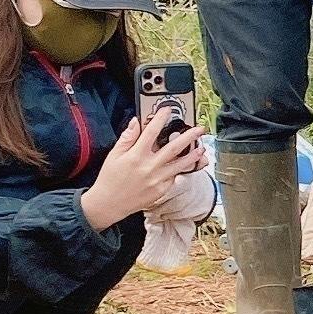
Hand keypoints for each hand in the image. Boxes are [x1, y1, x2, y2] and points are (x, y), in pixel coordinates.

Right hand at [81, 113, 209, 230]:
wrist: (110, 203)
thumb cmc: (110, 178)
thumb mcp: (114, 155)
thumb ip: (127, 138)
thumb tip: (136, 122)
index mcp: (136, 156)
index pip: (151, 133)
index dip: (160, 119)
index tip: (167, 110)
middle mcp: (149, 167)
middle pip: (173, 148)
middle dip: (188, 137)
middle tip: (199, 129)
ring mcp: (158, 179)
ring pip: (180, 165)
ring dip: (193, 156)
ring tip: (202, 148)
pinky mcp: (163, 189)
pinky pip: (174, 177)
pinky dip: (180, 170)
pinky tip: (184, 165)